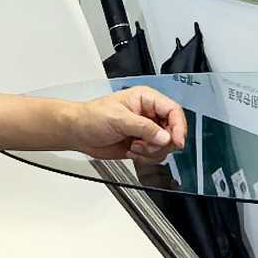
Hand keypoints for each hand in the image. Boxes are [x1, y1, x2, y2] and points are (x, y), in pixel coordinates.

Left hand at [57, 86, 187, 160]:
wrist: (78, 132)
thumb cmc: (91, 117)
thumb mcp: (119, 119)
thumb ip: (144, 128)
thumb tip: (165, 137)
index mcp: (146, 99)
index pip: (173, 111)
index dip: (179, 127)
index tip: (176, 142)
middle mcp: (149, 114)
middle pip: (173, 131)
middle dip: (161, 142)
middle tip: (144, 144)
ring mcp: (146, 131)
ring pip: (165, 145)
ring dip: (151, 151)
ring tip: (134, 146)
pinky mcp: (141, 144)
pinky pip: (155, 155)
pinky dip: (145, 157)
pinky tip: (131, 150)